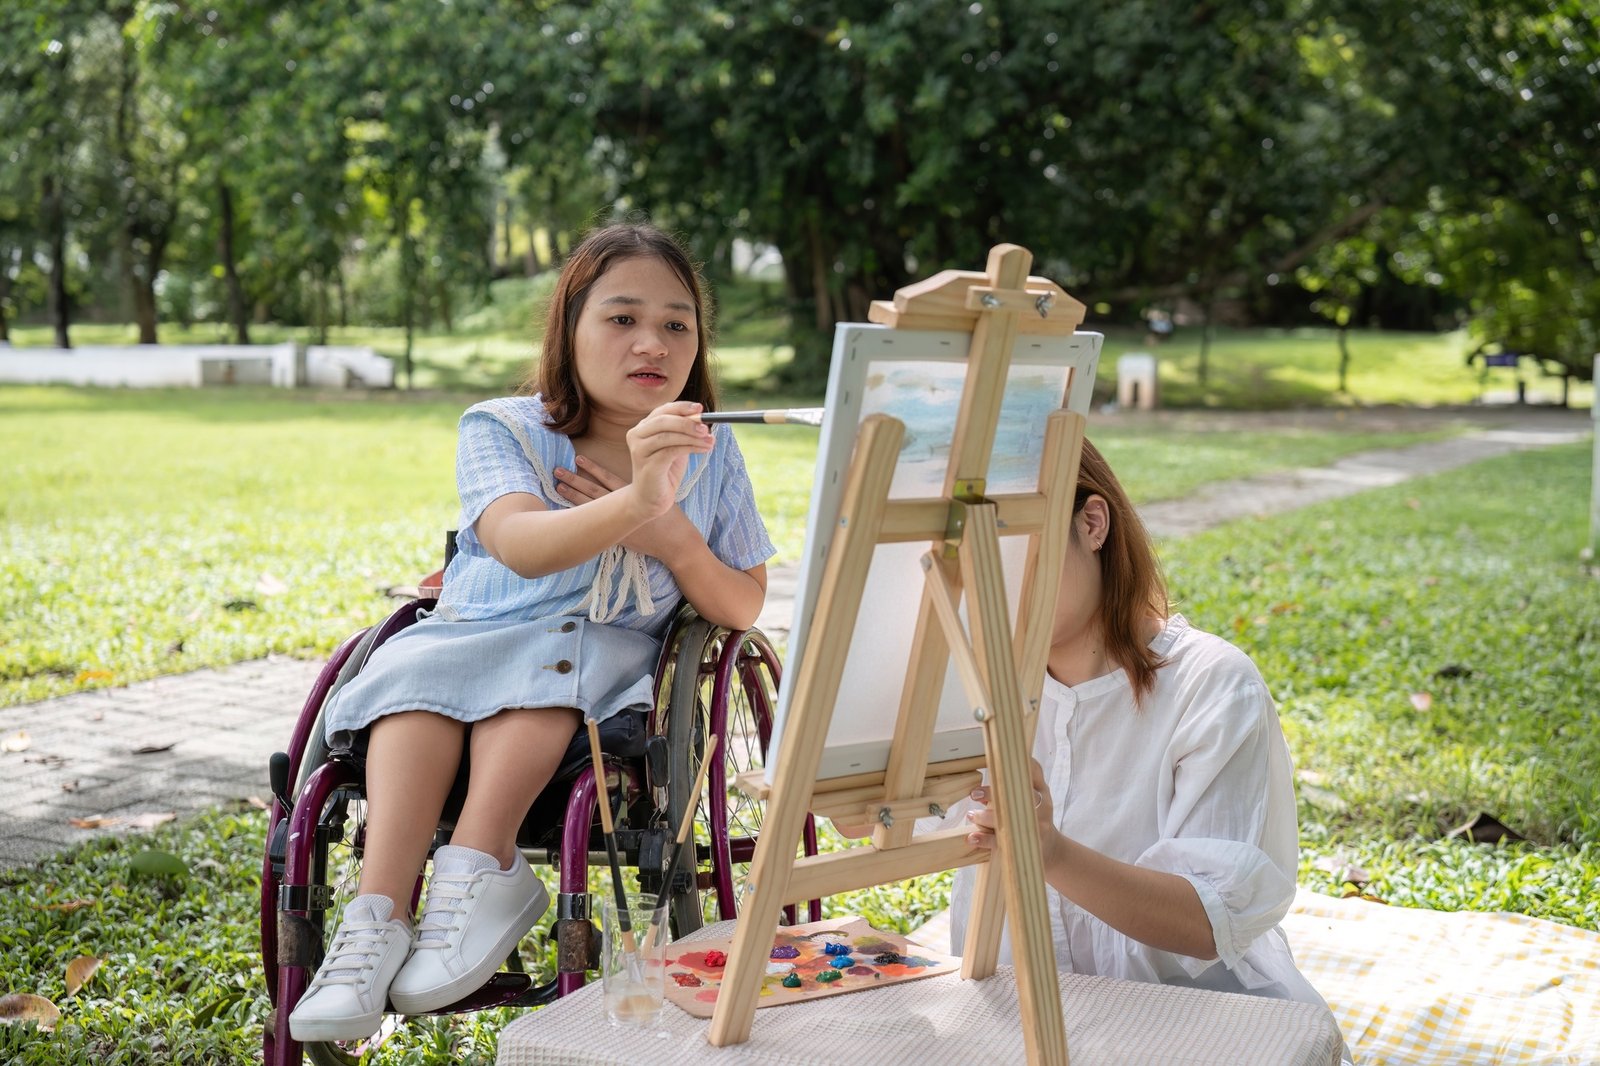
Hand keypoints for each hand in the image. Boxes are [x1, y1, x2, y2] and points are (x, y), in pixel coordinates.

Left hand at [553, 451, 698, 559]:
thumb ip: (652, 480)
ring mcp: (616, 523)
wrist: (675, 542)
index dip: (592, 468)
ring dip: (573, 496)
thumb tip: (649, 462)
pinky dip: (581, 518)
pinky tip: (568, 514)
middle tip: (557, 471)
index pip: (607, 478)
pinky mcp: (616, 537)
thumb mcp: (664, 491)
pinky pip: (594, 525)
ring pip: (590, 507)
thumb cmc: (672, 517)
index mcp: (632, 493)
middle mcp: (621, 507)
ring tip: (558, 486)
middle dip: (574, 480)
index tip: (578, 458)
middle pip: (592, 491)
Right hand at [623, 401, 714, 519]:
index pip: (662, 410)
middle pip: (663, 420)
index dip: (682, 407)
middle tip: (706, 428)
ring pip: (668, 435)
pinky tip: (703, 450)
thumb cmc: (665, 471)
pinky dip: (690, 447)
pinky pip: (671, 451)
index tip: (700, 409)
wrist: (652, 499)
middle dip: (688, 422)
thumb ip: (684, 433)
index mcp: (643, 427)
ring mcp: (639, 450)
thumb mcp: (676, 446)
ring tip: (710, 441)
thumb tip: (702, 421)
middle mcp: (637, 435)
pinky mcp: (647, 465)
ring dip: (692, 437)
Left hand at [965, 757, 1062, 867]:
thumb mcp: (1032, 798)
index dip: (1013, 768)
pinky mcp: (1025, 845)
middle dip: (992, 794)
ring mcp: (1035, 828)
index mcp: (1042, 792)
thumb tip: (983, 783)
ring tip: (972, 815)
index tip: (994, 764)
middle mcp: (1041, 808)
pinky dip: (984, 838)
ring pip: (1007, 820)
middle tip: (974, 793)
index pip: (1033, 772)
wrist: (1050, 849)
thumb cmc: (1034, 819)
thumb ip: (1014, 787)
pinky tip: (972, 837)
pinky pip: (1001, 841)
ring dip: (984, 817)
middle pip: (1017, 796)